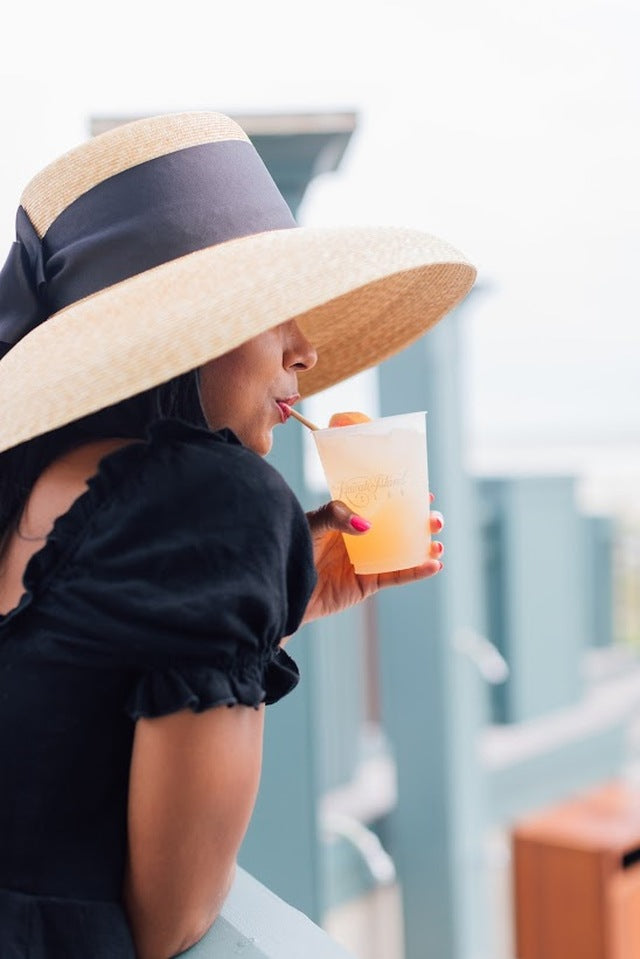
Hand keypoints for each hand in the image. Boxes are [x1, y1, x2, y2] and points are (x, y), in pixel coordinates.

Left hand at [302, 494, 443, 623]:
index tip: (424, 493)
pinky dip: (416, 572)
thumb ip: (334, 516)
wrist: (282, 585)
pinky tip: (434, 565)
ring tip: (438, 544)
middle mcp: (361, 537)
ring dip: (424, 547)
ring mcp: (366, 560)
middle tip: (435, 519)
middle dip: (420, 523)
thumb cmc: (291, 546)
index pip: (381, 503)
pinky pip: (396, 576)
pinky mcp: (367, 583)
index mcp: (349, 517)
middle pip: (398, 527)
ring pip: (402, 552)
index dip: (403, 498)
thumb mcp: (311, 524)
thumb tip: (366, 524)